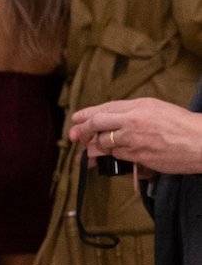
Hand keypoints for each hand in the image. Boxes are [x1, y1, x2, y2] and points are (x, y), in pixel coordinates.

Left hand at [67, 97, 201, 178]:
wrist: (200, 141)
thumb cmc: (183, 126)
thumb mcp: (157, 109)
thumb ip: (134, 112)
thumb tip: (112, 119)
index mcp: (139, 105)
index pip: (105, 108)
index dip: (87, 114)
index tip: (76, 118)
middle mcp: (133, 120)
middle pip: (97, 123)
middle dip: (82, 130)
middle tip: (75, 136)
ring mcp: (134, 139)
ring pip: (104, 143)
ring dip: (95, 147)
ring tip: (89, 151)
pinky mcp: (138, 156)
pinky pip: (117, 156)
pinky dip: (111, 157)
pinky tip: (107, 159)